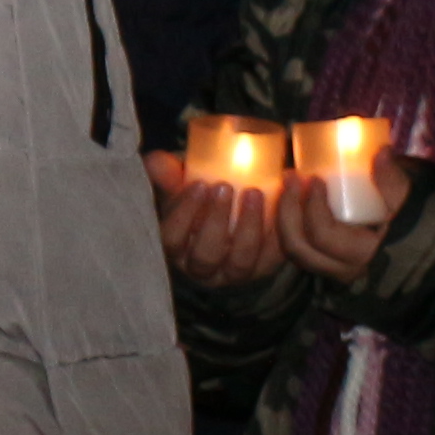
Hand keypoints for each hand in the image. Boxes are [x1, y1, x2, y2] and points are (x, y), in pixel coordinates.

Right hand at [152, 148, 289, 287]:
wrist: (235, 215)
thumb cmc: (200, 201)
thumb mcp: (180, 189)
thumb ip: (167, 174)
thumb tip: (155, 161)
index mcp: (177, 250)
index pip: (173, 240)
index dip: (183, 215)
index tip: (198, 185)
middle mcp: (203, 269)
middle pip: (206, 255)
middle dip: (216, 221)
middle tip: (225, 187)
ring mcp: (235, 273)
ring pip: (241, 260)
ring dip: (248, 226)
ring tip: (253, 193)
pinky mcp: (264, 268)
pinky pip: (272, 257)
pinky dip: (277, 232)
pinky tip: (279, 206)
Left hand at [278, 157, 410, 284]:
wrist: (416, 239)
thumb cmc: (410, 217)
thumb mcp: (405, 198)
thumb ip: (393, 180)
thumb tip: (380, 153)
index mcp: (362, 255)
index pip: (323, 236)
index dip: (312, 206)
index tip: (313, 178)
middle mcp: (342, 270)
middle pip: (298, 248)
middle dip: (287, 210)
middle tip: (290, 177)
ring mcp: (330, 270)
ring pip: (292, 252)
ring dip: (282, 218)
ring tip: (284, 187)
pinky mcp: (323, 263)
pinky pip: (295, 250)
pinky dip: (285, 228)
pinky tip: (284, 203)